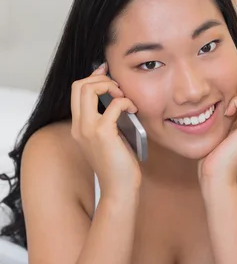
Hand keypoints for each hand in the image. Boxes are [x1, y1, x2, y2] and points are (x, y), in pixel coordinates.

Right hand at [70, 62, 141, 195]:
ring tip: (124, 97)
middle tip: (118, 88)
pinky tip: (134, 110)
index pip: (76, 90)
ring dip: (110, 86)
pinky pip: (114, 105)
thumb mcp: (109, 138)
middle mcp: (78, 126)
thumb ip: (107, 119)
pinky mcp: (103, 133)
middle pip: (78, 85)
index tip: (108, 75)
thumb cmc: (119, 164)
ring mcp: (88, 129)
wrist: (119, 188)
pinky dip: (126, 102)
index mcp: (78, 126)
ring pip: (89, 88)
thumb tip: (116, 97)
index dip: (93, 77)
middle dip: (100, 79)